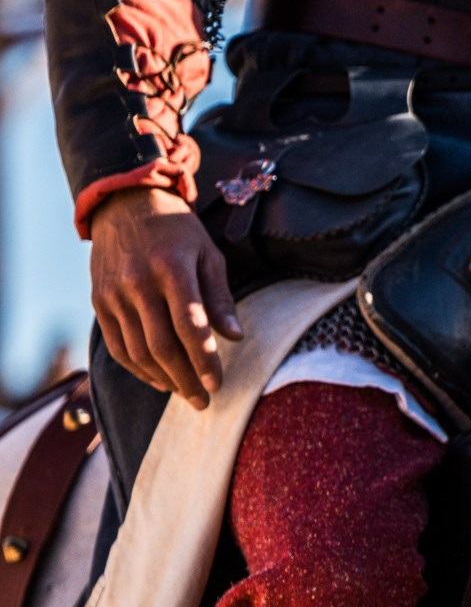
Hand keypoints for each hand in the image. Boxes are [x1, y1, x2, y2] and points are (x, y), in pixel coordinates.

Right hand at [89, 187, 239, 409]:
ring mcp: (113, 295)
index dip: (203, 359)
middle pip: (161, 345)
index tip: (217, 383)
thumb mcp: (208, 254)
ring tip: (185, 393)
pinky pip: (116, 346)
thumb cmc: (177, 232)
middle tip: (204, 401)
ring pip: (136, 351)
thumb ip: (220, 296)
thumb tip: (236, 337)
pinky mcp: (98, 302)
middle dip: (185, 379)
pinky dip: (137, 368)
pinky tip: (158, 379)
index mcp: (172, 269)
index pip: (189, 325)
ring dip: (162, 379)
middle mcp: (138, 284)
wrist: (125, 205)